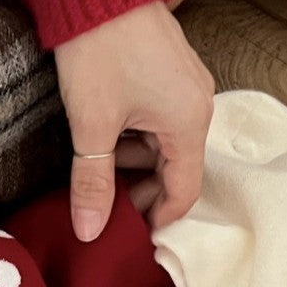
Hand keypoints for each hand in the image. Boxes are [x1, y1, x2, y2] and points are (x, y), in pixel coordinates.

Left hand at [54, 2, 213, 240]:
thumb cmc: (99, 50)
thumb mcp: (92, 126)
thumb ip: (93, 183)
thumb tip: (91, 231)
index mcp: (188, 124)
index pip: (184, 194)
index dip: (156, 221)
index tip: (129, 236)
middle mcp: (195, 107)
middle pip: (174, 173)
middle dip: (140, 195)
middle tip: (104, 209)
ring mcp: (183, 90)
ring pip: (162, 150)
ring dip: (132, 169)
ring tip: (97, 177)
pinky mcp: (167, 77)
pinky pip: (157, 125)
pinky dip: (133, 143)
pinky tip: (103, 146)